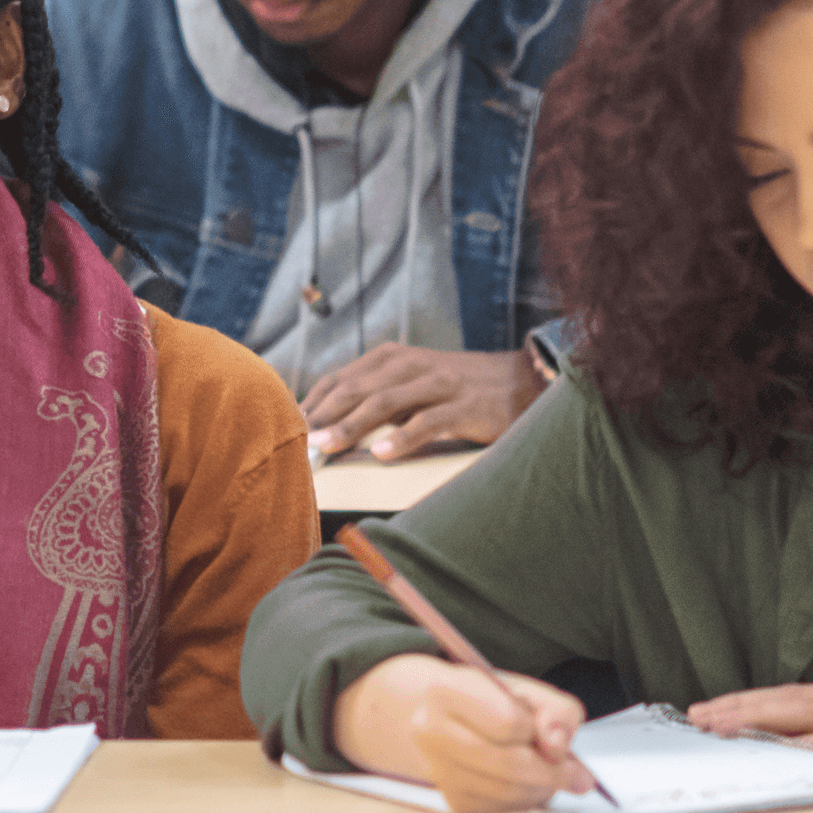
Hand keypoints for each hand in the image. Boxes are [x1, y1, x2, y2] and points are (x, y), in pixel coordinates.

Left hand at [304, 345, 541, 459]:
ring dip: (352, 425)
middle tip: (299, 439)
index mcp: (394, 357)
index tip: (290, 424)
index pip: (342, 378)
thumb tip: (330, 425)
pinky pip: (428, 421)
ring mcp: (439, 383)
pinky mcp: (465, 406)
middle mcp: (413, 365)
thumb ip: (378, 396)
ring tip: (328, 446)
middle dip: (324, 414)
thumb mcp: (413, 382)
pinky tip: (382, 454)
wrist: (523, 381)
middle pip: (356, 388)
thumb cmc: (458, 389)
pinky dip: (402, 438)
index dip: (314, 401)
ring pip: (385, 402)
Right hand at [337, 655, 597, 812]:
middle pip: (509, 764)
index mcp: (444, 691)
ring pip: (508, 792)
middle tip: (578, 774)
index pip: (508, 722)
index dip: (537, 730)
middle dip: (553, 772)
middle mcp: (430, 731)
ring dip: (543, 788)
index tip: (550, 732)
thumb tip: (557, 746)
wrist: (451, 718)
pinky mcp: (454, 799)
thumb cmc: (491, 700)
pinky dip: (528, 800)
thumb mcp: (527, 690)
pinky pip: (504, 809)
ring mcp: (438, 769)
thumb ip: (556, 710)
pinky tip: (531, 784)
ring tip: (554, 775)